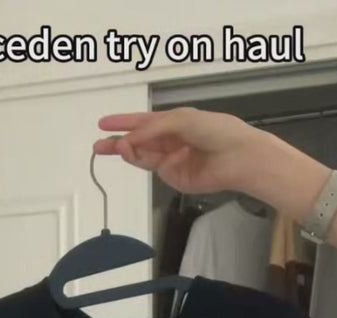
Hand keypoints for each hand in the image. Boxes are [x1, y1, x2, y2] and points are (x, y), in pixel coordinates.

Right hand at [93, 107, 271, 194]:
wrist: (238, 156)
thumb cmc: (214, 130)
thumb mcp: (179, 120)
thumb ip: (151, 129)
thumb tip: (129, 140)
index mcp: (173, 122)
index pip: (143, 122)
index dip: (123, 123)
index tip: (102, 125)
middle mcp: (170, 142)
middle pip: (139, 143)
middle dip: (119, 144)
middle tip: (98, 147)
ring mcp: (173, 161)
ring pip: (144, 157)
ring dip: (130, 152)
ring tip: (117, 148)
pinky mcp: (177, 179)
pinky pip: (159, 169)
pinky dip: (154, 161)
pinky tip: (158, 154)